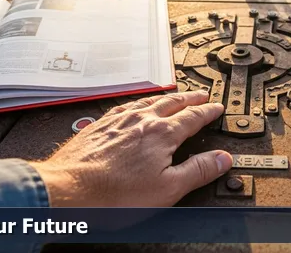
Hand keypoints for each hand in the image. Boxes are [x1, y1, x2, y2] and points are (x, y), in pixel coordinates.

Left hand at [30, 91, 231, 206]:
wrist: (67, 191)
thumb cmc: (113, 195)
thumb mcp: (168, 188)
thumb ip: (198, 170)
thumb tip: (222, 159)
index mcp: (161, 133)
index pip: (193, 116)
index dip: (207, 111)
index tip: (216, 107)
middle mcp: (140, 121)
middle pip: (172, 103)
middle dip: (190, 98)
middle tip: (201, 94)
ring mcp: (117, 121)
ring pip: (147, 101)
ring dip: (165, 97)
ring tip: (173, 96)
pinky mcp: (98, 126)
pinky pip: (124, 106)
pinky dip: (138, 103)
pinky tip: (134, 107)